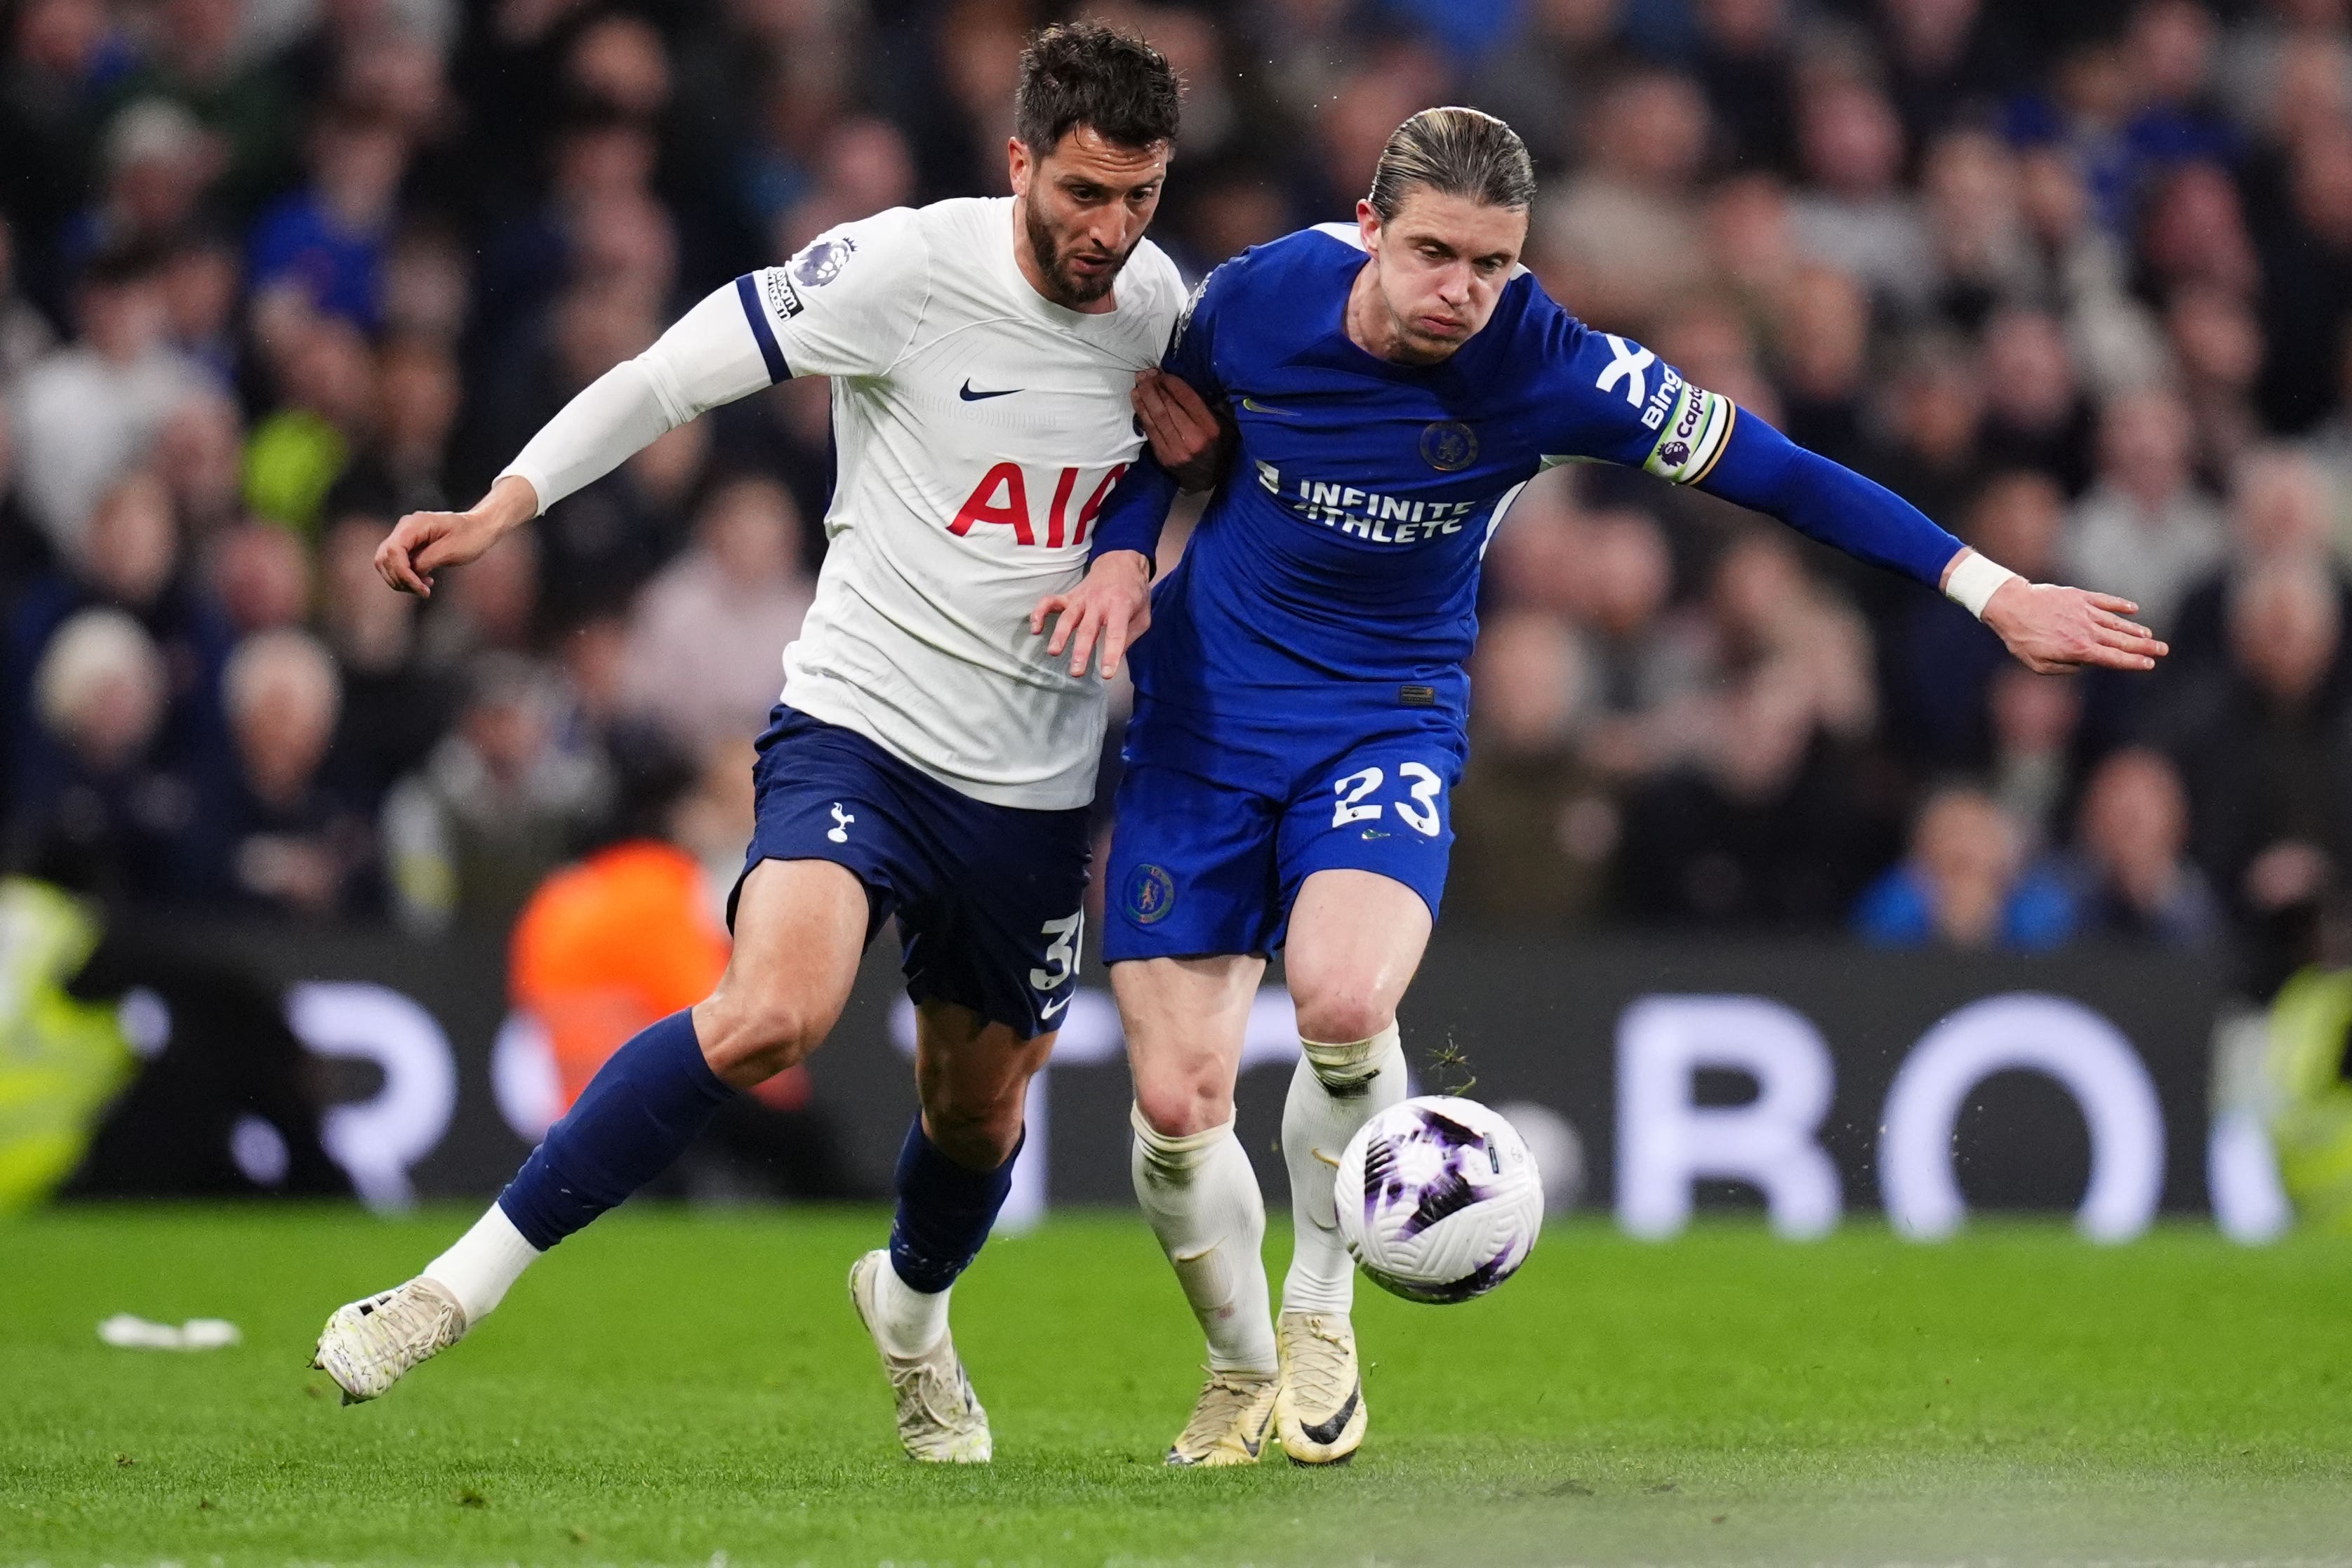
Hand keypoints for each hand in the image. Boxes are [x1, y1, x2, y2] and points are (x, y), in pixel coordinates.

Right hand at [374, 474, 537, 596]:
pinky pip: (397, 564)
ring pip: (387, 563)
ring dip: (401, 580)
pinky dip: (407, 577)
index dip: (402, 573)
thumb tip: (410, 572)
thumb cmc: (470, 536)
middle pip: (385, 558)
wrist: (480, 528)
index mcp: (413, 525)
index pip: (393, 551)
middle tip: (423, 591)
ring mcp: (405, 537)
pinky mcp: (410, 546)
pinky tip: (425, 582)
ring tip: (424, 588)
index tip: (420, 587)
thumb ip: (426, 560)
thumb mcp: (451, 550)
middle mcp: (404, 528)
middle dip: (400, 579)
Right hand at [1030, 549, 1150, 677]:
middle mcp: (1099, 602)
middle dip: (1081, 651)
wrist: (1121, 564)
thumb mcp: (1143, 616)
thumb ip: (1130, 636)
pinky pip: (1051, 602)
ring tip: (1053, 652)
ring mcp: (1082, 598)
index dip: (1111, 654)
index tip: (1107, 674)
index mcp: (1121, 606)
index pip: (1116, 633)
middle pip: (1088, 628)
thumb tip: (1116, 656)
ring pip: (1068, 617)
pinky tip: (1035, 628)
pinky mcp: (1070, 596)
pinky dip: (1040, 613)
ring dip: (1060, 635)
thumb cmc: (1134, 594)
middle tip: (1076, 671)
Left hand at [1132, 369, 1227, 491]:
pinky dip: (1142, 412)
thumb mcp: (1226, 424)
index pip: (1187, 398)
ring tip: (1138, 382)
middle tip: (1145, 374)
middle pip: (1168, 406)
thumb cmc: (1219, 446)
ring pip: (1156, 417)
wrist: (1211, 478)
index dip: (1172, 383)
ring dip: (1145, 397)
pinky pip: (1150, 430)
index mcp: (1210, 427)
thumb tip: (1192, 381)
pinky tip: (1136, 399)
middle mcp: (1193, 439)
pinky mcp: (1164, 457)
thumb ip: (1212, 405)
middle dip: (1154, 387)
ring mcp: (1176, 449)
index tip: (1163, 373)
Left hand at [1980, 579, 2168, 673]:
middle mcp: (2087, 630)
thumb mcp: (2039, 665)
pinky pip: (2105, 600)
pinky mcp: (2079, 596)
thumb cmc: (2021, 639)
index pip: (2113, 658)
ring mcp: (2085, 611)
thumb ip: (2065, 668)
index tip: (2149, 664)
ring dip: (2135, 629)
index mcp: (2078, 650)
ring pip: (2116, 622)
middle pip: (2122, 641)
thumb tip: (2084, 664)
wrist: (2011, 606)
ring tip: (2149, 636)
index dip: (2133, 662)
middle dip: (2144, 647)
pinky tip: (2132, 609)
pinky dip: (2120, 605)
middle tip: (2163, 650)